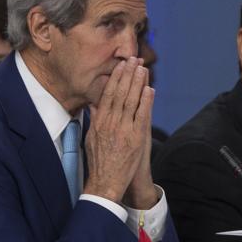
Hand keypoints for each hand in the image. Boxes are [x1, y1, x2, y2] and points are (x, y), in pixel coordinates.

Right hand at [83, 57, 154, 203]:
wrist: (106, 182)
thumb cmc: (99, 161)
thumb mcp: (91, 137)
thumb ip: (94, 118)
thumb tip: (94, 102)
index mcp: (100, 122)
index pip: (108, 94)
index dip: (115, 78)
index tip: (121, 65)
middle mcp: (111, 123)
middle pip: (120, 93)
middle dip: (127, 74)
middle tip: (134, 59)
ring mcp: (124, 130)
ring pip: (131, 100)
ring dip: (138, 82)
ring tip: (142, 68)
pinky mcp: (136, 138)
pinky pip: (142, 116)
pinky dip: (146, 101)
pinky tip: (150, 89)